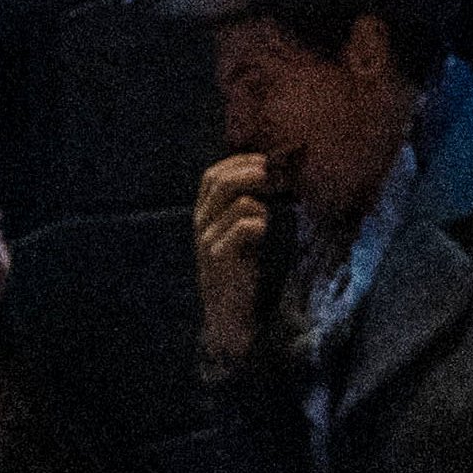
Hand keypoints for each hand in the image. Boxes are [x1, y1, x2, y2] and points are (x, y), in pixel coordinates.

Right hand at [195, 154, 275, 364]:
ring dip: (262, 205)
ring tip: (268, 220)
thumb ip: (243, 207)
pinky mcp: (220, 257)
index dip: (236, 163)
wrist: (228, 312)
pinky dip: (259, 225)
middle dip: (250, 173)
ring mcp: (207, 240)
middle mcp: (201, 224)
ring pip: (240, 203)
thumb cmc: (240, 270)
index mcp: (204, 215)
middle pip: (220, 182)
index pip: (211, 176)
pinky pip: (245, 226)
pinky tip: (263, 235)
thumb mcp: (238, 233)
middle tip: (270, 175)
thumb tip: (268, 176)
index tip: (262, 160)